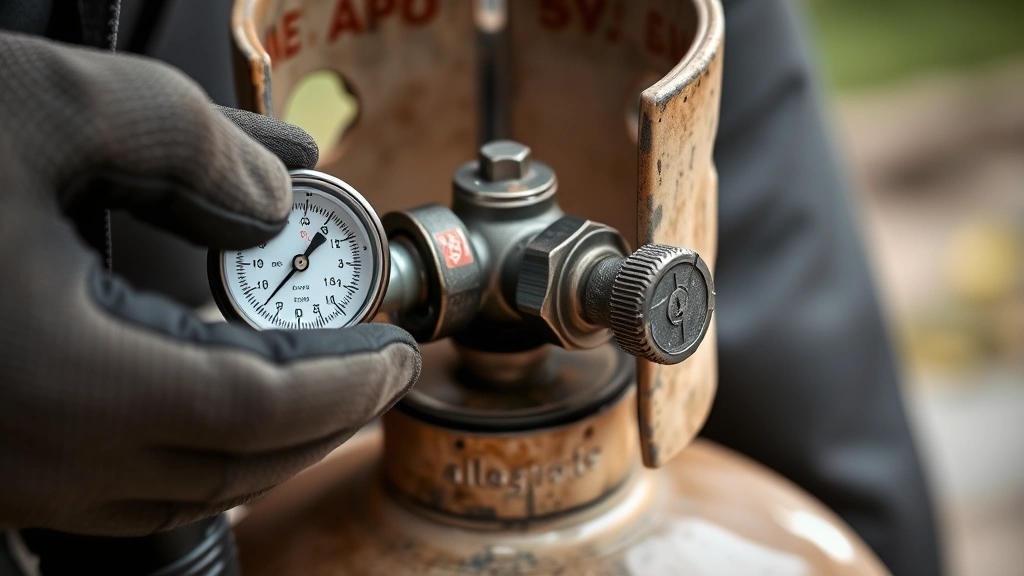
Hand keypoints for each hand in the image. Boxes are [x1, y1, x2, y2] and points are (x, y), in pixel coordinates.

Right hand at [0, 32, 419, 535]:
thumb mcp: (43, 105)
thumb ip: (185, 140)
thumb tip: (273, 194)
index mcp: (63, 381)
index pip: (262, 408)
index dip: (348, 383)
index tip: (400, 352)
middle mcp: (29, 457)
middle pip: (230, 465)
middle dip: (321, 420)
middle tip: (375, 370)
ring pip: (173, 489)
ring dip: (260, 443)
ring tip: (317, 386)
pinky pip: (107, 490)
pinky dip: (184, 453)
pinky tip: (206, 408)